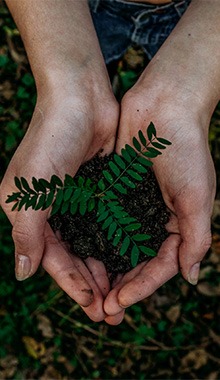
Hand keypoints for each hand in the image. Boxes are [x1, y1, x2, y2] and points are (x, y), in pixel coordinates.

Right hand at [0, 83, 122, 321]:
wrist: (80, 98)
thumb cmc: (50, 139)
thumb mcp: (31, 188)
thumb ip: (26, 232)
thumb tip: (22, 273)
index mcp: (28, 211)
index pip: (50, 257)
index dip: (70, 282)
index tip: (92, 304)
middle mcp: (50, 210)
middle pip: (71, 256)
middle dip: (90, 284)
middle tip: (110, 311)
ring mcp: (75, 201)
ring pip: (90, 245)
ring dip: (104, 269)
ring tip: (121, 294)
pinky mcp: (96, 191)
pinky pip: (105, 225)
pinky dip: (114, 244)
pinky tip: (127, 261)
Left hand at [103, 66, 215, 321]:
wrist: (164, 107)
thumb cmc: (186, 150)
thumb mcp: (198, 197)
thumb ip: (196, 238)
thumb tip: (190, 278)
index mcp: (178, 224)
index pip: (161, 266)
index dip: (142, 286)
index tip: (120, 301)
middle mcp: (155, 219)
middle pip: (137, 262)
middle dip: (122, 285)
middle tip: (102, 308)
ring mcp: (134, 206)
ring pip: (118, 246)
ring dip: (106, 269)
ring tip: (90, 291)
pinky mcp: (116, 192)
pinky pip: (104, 221)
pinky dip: (95, 239)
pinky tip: (81, 254)